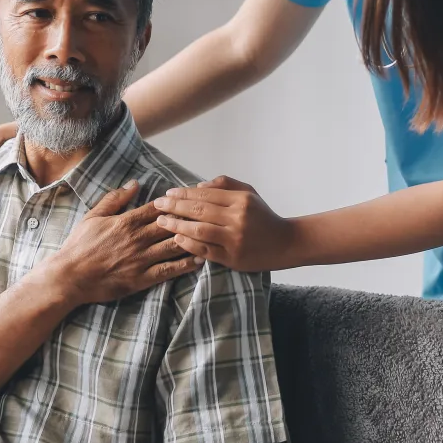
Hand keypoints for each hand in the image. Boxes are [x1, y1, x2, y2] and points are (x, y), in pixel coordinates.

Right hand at [53, 180, 200, 306]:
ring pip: (174, 246)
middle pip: (171, 225)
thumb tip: (135, 183)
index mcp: (127, 221)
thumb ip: (115, 199)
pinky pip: (168, 270)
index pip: (158, 208)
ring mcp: (140, 259)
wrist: (70, 276)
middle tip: (211, 212)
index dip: (177, 202)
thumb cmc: (80, 245)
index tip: (193, 197)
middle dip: (191, 218)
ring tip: (212, 234)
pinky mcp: (141, 278)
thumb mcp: (94, 216)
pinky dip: (185, 265)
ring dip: (194, 240)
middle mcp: (137, 238)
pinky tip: (201, 259)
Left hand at [153, 176, 291, 271]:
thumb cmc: (263, 216)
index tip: (168, 193)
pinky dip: (189, 244)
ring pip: (199, 230)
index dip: (184, 193)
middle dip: (175, 207)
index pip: (206, 194)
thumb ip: (225, 185)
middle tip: (158, 205)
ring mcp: (235, 239)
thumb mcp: (249, 193)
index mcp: (241, 200)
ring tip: (161, 222)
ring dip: (177, 225)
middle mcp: (238, 218)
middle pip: (199, 210)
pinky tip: (177, 238)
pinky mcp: (233, 258)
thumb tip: (197, 185)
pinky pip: (206, 250)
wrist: (285, 243)